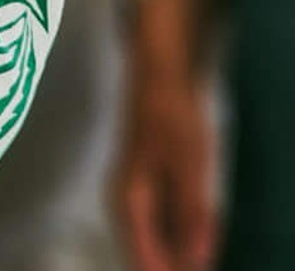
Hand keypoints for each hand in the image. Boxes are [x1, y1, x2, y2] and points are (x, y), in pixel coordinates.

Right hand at [112, 76, 220, 270]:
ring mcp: (135, 194)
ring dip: (179, 250)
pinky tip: (203, 232)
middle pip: (146, 252)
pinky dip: (183, 232)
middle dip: (172, 263)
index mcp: (129, 200)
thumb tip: (196, 261)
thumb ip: (191, 215)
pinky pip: (163, 223)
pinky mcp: (148, 187)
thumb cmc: (173, 117)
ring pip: (156, 239)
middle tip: (202, 258)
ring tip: (204, 245)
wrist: (161, 77)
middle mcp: (125, 202)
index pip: (143, 258)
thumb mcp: (190, 168)